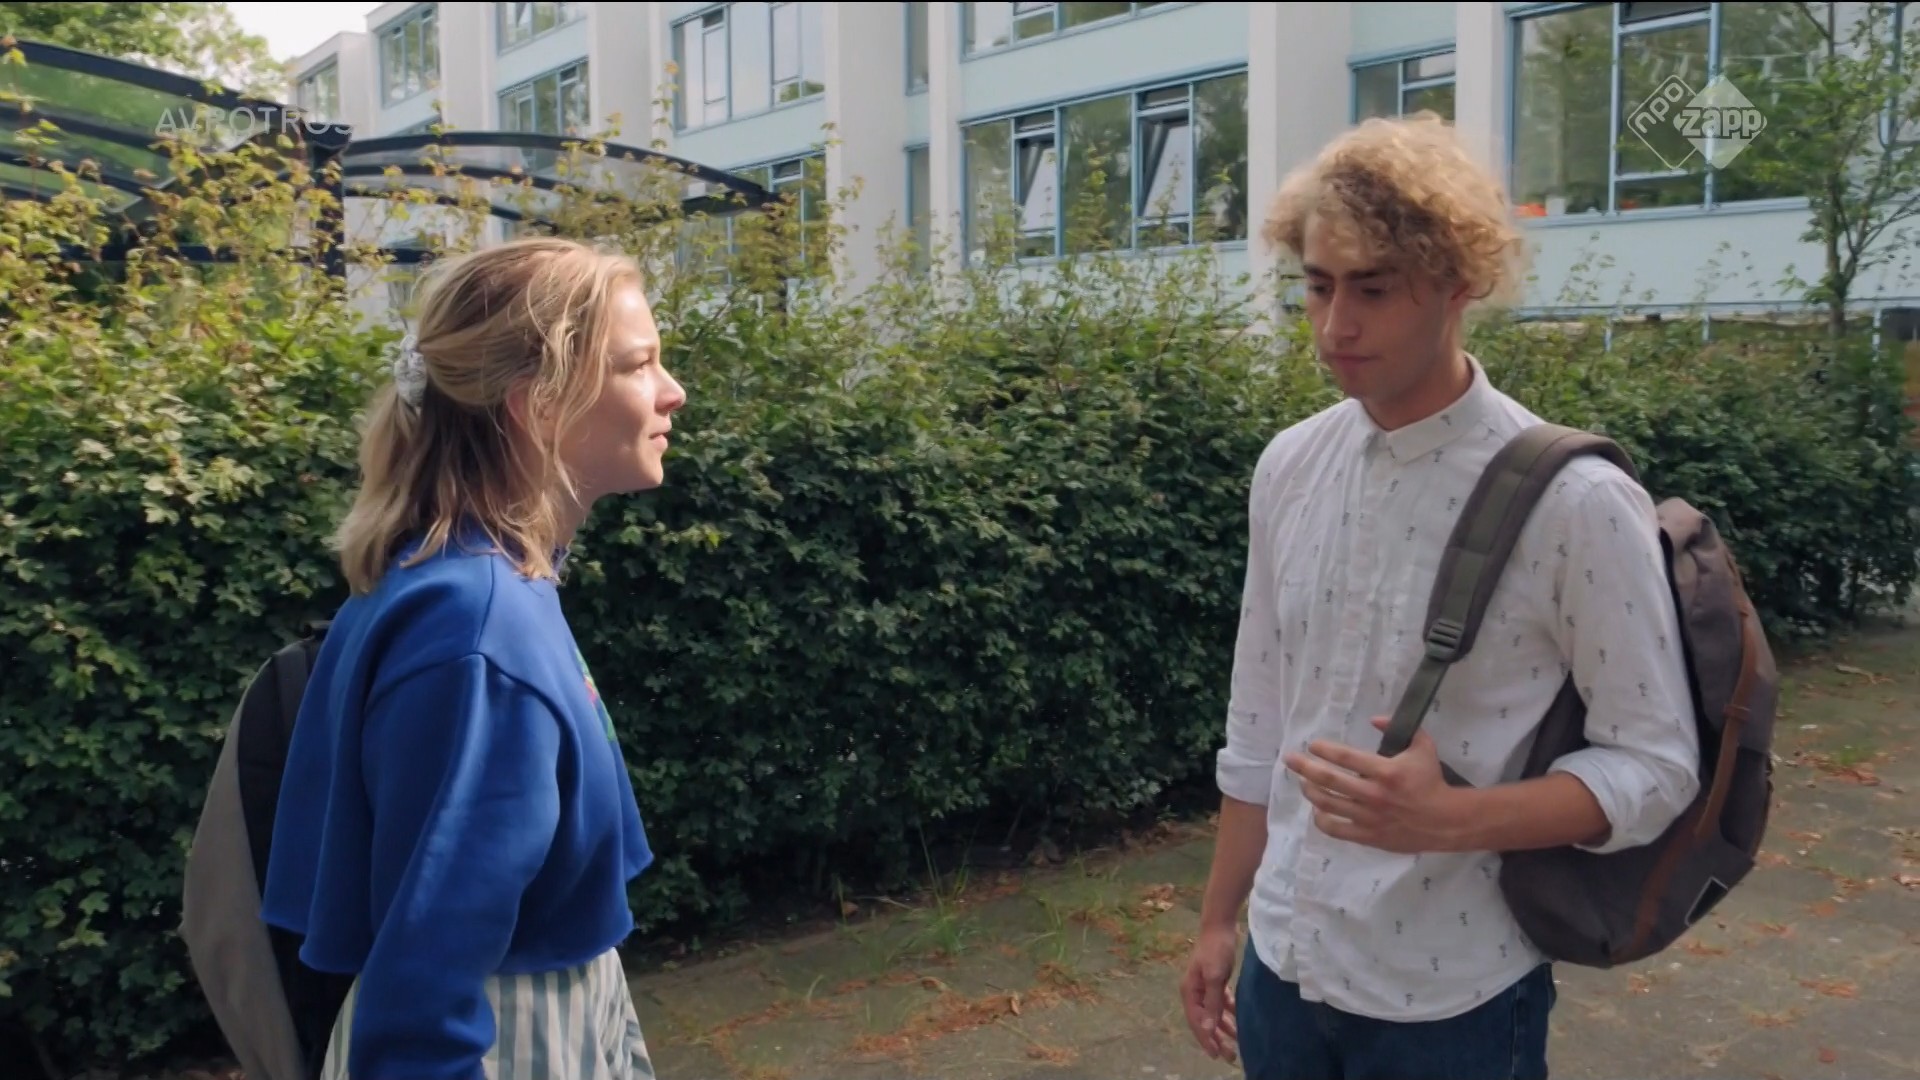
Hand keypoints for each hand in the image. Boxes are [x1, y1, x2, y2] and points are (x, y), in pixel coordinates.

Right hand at [1180, 927, 1239, 1063]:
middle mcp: (1194, 991)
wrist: (1220, 925)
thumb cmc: (1216, 950)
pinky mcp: (1215, 981)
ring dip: (1224, 1027)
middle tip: (1230, 1055)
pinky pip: (1221, 1002)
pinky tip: (1239, 1020)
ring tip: (1237, 1042)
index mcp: (1190, 992)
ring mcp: (1204, 986)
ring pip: (1214, 1013)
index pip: (1197, 1022)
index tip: (1218, 1055)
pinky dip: (1229, 1012)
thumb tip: (1207, 1028)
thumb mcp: (1215, 976)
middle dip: (1216, 1038)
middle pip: (1205, 1020)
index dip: (1206, 1039)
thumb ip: (1212, 1002)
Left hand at [1282, 717, 1469, 854]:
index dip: (1324, 750)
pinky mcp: (1367, 835)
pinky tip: (1318, 809)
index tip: (1312, 745)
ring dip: (1309, 791)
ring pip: (1327, 804)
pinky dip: (1321, 819)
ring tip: (1303, 782)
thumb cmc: (1431, 781)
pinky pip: (1335, 829)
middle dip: (1304, 767)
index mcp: (1385, 771)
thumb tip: (1374, 719)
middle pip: (1328, 780)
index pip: (1345, 757)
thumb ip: (1398, 729)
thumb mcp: (1423, 746)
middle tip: (1290, 759)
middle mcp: (1373, 794)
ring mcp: (1368, 817)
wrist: (1445, 820)